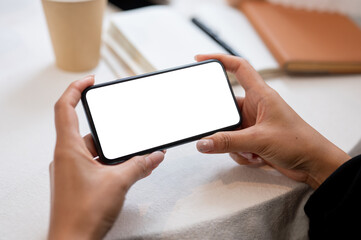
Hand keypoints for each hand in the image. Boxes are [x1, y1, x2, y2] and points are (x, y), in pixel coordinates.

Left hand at [49, 76, 164, 239]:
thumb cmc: (83, 215)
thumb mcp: (119, 183)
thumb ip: (140, 166)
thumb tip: (156, 156)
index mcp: (68, 149)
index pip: (64, 108)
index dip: (75, 89)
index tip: (90, 81)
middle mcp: (66, 157)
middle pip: (85, 129)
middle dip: (107, 128)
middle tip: (123, 126)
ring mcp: (71, 170)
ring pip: (92, 149)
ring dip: (111, 150)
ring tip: (131, 153)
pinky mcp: (78, 182)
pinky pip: (94, 164)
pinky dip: (109, 163)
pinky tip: (125, 169)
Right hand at [195, 54, 349, 188]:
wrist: (314, 165)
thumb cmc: (299, 142)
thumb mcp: (259, 139)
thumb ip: (228, 142)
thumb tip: (203, 142)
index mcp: (261, 95)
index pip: (239, 68)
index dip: (220, 59)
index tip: (201, 59)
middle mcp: (255, 107)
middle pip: (226, 108)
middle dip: (224, 126)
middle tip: (222, 134)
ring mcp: (254, 124)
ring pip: (229, 131)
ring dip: (235, 145)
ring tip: (252, 151)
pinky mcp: (254, 140)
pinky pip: (235, 145)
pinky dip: (242, 154)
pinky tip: (257, 158)